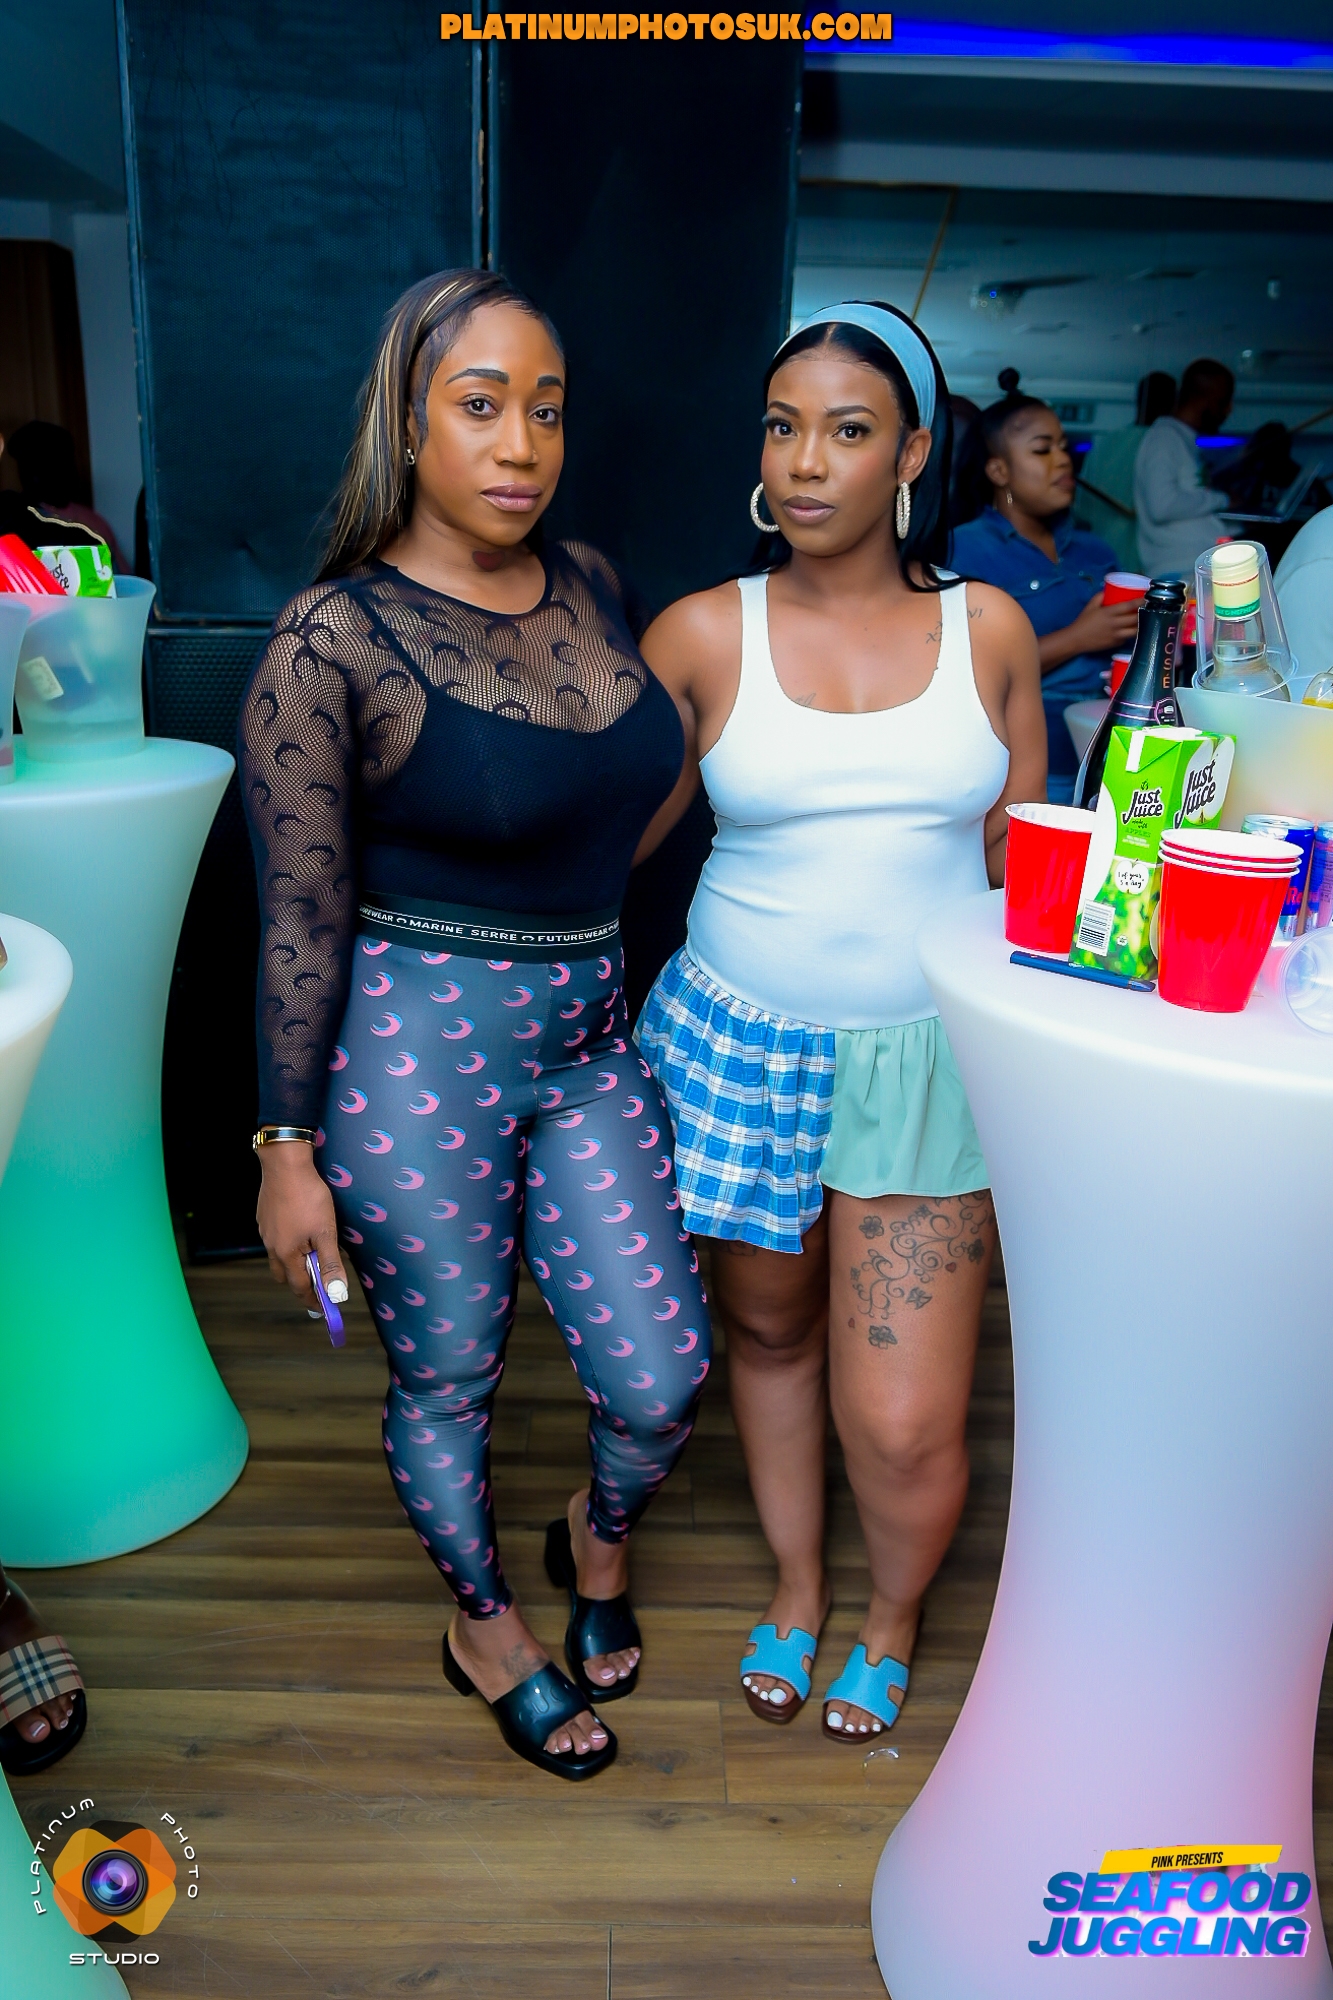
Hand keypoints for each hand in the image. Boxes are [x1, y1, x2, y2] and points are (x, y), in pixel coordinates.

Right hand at [255, 1142, 347, 1310]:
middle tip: (317, 1283)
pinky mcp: (264, 1217)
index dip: (312, 1299)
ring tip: (311, 1256)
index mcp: (286, 1254)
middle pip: (284, 1275)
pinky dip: (287, 1245)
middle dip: (300, 1283)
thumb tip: (336, 1294)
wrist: (285, 1164)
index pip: (299, 1287)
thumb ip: (331, 1264)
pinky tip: (298, 1233)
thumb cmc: (308, 1197)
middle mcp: (271, 1246)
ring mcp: (265, 1231)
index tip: (323, 1309)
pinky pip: (274, 1240)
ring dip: (293, 1263)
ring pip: (277, 1257)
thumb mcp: (326, 1232)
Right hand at [1068, 589, 1141, 656]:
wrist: (1076, 640)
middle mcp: (1115, 624)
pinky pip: (1127, 638)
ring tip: (1145, 620)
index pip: (1129, 606)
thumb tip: (1109, 590)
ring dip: (1142, 625)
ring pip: (1135, 631)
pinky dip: (1131, 633)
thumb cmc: (1083, 621)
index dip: (1140, 601)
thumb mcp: (1090, 605)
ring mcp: (1116, 635)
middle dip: (1145, 613)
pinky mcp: (1115, 644)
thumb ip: (1100, 596)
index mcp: (1109, 613)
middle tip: (1149, 609)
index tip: (1147, 598)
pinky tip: (1132, 630)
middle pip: (1136, 619)